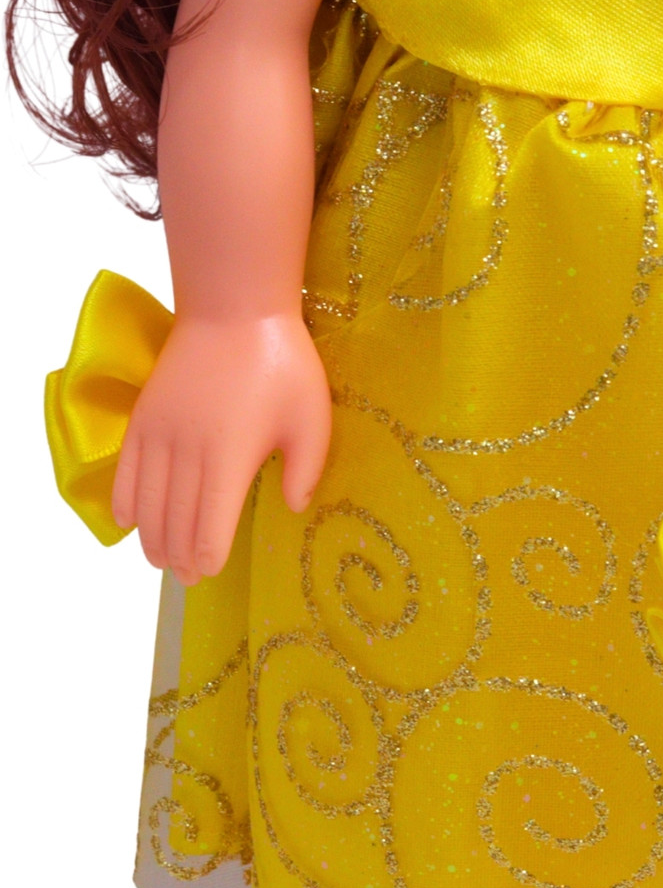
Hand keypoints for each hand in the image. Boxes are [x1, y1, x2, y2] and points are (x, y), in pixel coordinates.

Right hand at [111, 313, 331, 584]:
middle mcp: (187, 454)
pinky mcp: (143, 416)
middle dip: (179, 556)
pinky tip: (127, 521)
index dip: (207, 556)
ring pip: (146, 502)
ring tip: (161, 559)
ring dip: (151, 536)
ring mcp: (159, 435)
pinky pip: (124, 470)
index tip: (210, 573)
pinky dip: (123, 500)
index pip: (210, 526)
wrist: (234, 310)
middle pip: (174, 521)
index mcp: (230, 459)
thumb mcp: (313, 418)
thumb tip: (293, 508)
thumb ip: (305, 470)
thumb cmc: (282, 363)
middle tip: (188, 577)